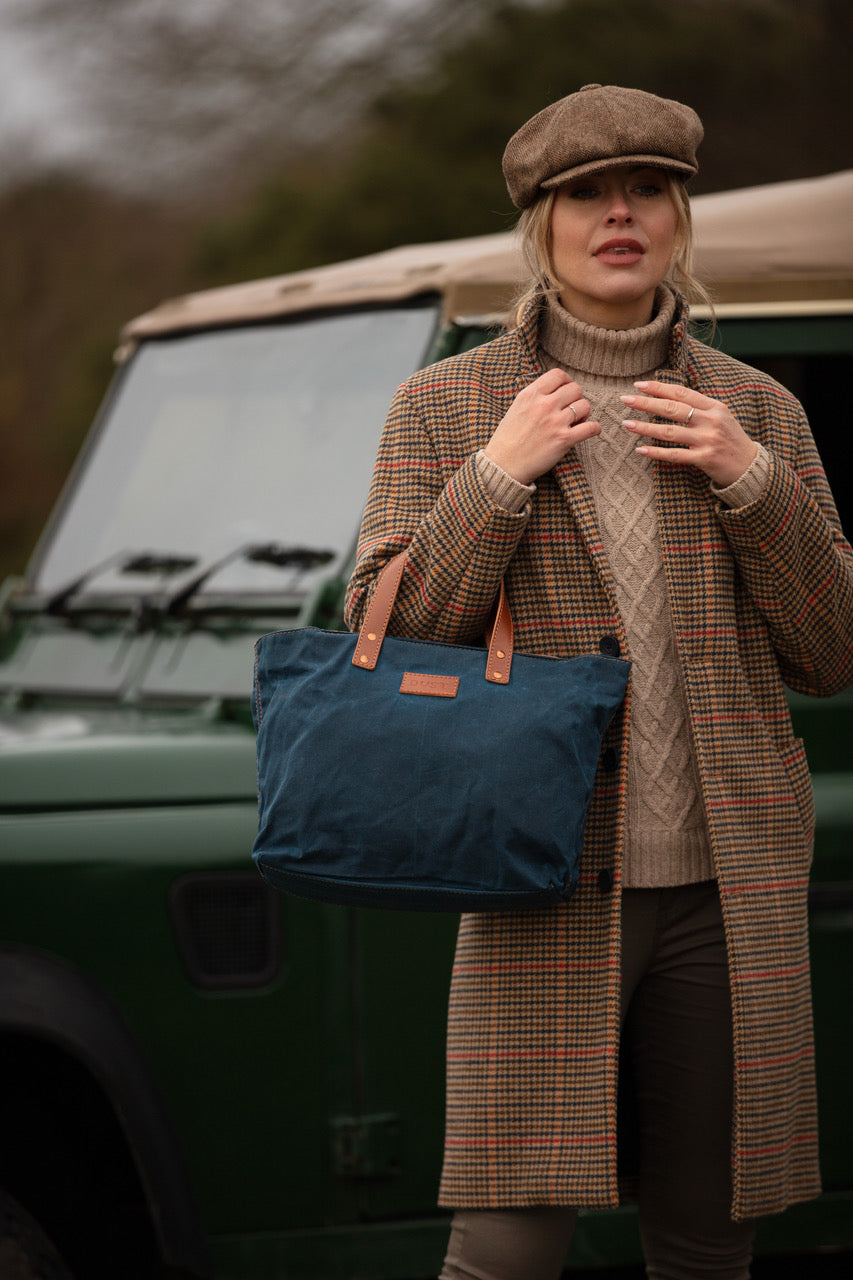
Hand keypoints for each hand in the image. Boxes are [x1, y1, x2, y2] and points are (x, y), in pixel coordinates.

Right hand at [484, 369, 599, 485]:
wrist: (503, 465)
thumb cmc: (508, 439)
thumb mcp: (516, 408)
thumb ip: (534, 396)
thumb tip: (554, 390)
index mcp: (530, 395)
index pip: (558, 375)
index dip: (567, 381)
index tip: (567, 391)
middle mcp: (543, 405)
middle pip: (575, 389)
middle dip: (576, 398)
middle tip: (572, 409)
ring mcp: (554, 422)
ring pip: (584, 405)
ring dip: (584, 413)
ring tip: (577, 422)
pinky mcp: (564, 440)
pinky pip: (591, 428)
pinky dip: (594, 428)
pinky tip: (590, 430)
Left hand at [620, 380, 756, 487]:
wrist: (749, 466)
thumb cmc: (730, 440)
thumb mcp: (721, 417)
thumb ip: (700, 407)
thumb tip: (671, 396)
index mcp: (714, 407)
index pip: (682, 393)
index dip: (660, 388)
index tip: (640, 385)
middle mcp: (711, 421)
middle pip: (673, 409)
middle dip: (646, 403)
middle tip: (625, 400)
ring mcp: (707, 440)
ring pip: (670, 432)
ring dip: (646, 428)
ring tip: (627, 424)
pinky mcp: (704, 459)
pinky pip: (675, 455)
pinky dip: (656, 452)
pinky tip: (640, 450)